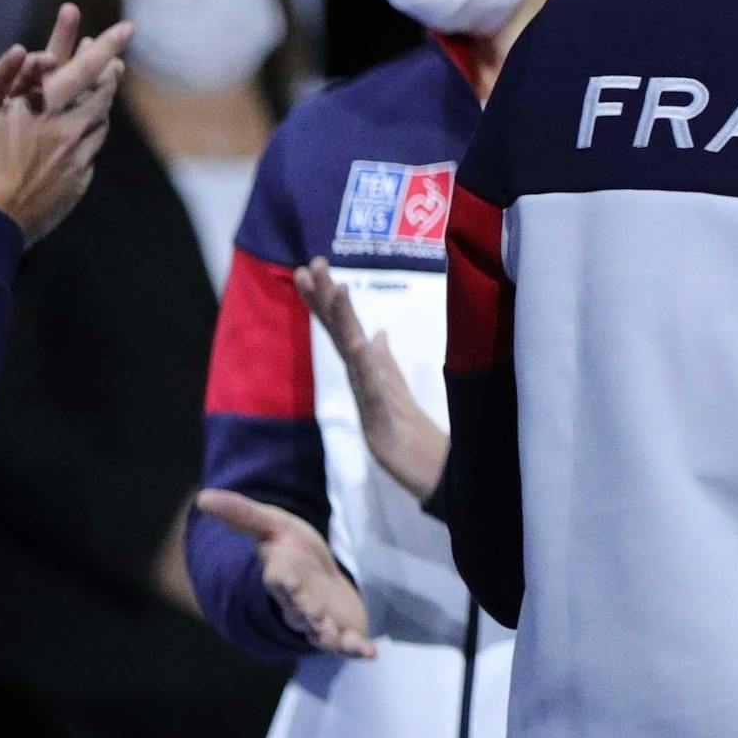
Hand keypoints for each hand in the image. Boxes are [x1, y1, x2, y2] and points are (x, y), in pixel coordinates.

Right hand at [0, 7, 131, 244]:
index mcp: (36, 109)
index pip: (78, 67)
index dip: (103, 46)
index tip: (125, 27)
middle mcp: (63, 130)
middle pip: (99, 88)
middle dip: (112, 59)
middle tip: (125, 36)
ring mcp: (74, 158)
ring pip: (99, 118)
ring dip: (105, 93)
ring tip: (110, 74)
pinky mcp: (76, 182)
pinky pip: (91, 149)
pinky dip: (93, 129)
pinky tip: (92, 122)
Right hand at [193, 489, 376, 657]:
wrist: (319, 573)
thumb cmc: (294, 548)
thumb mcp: (273, 523)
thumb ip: (242, 513)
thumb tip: (201, 497)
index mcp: (281, 576)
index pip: (277, 579)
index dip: (281, 580)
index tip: (284, 577)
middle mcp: (296, 603)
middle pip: (298, 610)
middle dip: (306, 612)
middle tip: (314, 614)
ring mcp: (318, 621)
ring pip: (319, 632)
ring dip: (328, 636)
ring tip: (335, 639)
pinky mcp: (342, 630)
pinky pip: (348, 644)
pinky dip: (357, 649)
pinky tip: (370, 653)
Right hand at [300, 259, 448, 501]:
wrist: (428, 472)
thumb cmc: (408, 433)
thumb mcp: (395, 389)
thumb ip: (382, 361)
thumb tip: (376, 333)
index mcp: (365, 371)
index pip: (341, 328)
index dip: (327, 298)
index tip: (314, 265)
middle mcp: (361, 380)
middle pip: (339, 334)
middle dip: (324, 300)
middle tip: (308, 267)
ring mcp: (368, 398)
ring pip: (350, 354)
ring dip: (342, 322)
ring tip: (335, 289)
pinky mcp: (379, 420)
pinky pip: (371, 388)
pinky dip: (364, 365)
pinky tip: (360, 343)